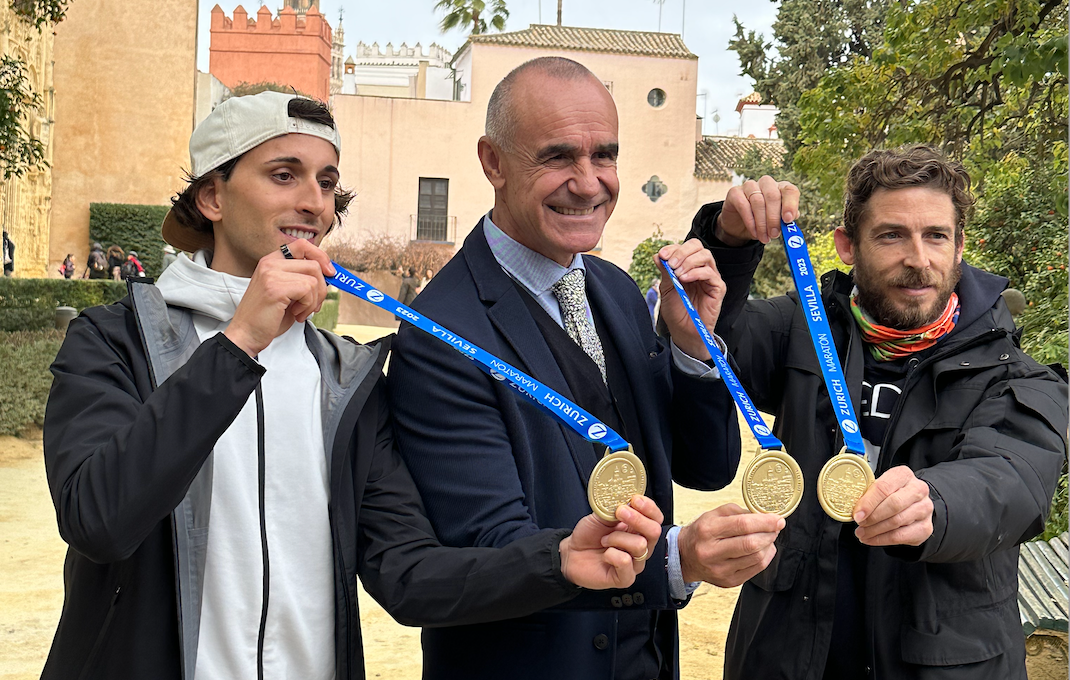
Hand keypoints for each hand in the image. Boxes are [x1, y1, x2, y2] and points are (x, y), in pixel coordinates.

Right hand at [224, 239, 335, 356]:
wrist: (246, 334)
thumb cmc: (267, 317)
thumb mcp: (287, 292)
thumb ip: (302, 279)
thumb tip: (329, 274)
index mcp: (272, 261)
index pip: (302, 245)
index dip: (321, 256)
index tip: (330, 273)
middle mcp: (270, 263)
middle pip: (314, 264)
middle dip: (322, 288)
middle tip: (313, 305)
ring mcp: (271, 274)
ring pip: (313, 279)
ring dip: (314, 300)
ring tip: (301, 312)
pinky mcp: (275, 288)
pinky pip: (307, 290)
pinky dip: (308, 306)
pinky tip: (296, 314)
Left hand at [559, 495, 664, 589]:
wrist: (572, 553)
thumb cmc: (589, 535)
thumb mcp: (602, 514)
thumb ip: (616, 507)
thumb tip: (626, 497)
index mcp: (638, 529)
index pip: (656, 518)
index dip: (649, 508)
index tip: (634, 499)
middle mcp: (641, 546)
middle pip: (654, 531)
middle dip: (637, 519)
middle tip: (620, 512)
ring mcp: (635, 563)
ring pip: (640, 546)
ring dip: (617, 538)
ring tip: (604, 540)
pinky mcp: (625, 578)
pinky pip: (625, 562)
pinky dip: (612, 554)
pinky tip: (605, 555)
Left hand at [655, 239, 724, 359]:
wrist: (684, 331)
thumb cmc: (677, 311)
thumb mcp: (666, 288)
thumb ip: (665, 271)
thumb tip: (658, 255)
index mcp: (689, 267)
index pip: (685, 248)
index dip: (673, 248)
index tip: (662, 256)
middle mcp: (701, 269)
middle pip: (697, 246)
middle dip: (682, 252)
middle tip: (671, 264)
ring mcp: (711, 278)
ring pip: (705, 256)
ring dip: (688, 262)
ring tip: (677, 274)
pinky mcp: (718, 288)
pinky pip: (710, 273)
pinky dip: (696, 273)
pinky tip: (684, 279)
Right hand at [678, 503, 783, 586]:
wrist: (685, 557)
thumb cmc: (701, 533)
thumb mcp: (713, 515)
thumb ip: (737, 512)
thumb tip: (763, 515)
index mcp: (707, 531)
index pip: (742, 525)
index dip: (764, 522)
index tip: (778, 519)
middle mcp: (712, 552)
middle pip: (751, 544)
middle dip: (769, 533)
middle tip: (776, 527)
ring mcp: (721, 570)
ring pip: (756, 557)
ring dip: (768, 545)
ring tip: (767, 537)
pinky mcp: (729, 581)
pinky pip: (756, 569)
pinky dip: (765, 557)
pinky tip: (763, 549)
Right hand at [716, 176, 800, 245]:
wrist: (739, 227)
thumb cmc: (762, 222)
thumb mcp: (776, 223)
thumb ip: (784, 222)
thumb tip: (791, 223)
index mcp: (780, 188)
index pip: (790, 190)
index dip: (790, 204)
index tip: (788, 220)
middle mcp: (766, 184)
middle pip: (773, 196)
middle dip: (774, 218)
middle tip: (774, 234)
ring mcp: (749, 186)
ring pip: (758, 201)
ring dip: (761, 223)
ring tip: (764, 237)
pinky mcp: (735, 192)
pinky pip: (743, 205)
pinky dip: (750, 221)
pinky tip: (754, 232)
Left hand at [853, 466, 933, 546]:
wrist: (914, 504)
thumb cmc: (891, 494)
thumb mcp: (880, 487)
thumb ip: (869, 494)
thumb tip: (854, 510)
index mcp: (904, 475)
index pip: (884, 487)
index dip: (869, 503)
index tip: (857, 515)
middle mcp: (919, 490)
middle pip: (893, 505)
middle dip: (872, 517)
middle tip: (859, 524)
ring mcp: (925, 509)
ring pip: (897, 521)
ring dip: (875, 530)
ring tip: (862, 533)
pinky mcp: (925, 527)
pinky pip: (901, 536)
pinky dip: (882, 539)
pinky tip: (871, 539)